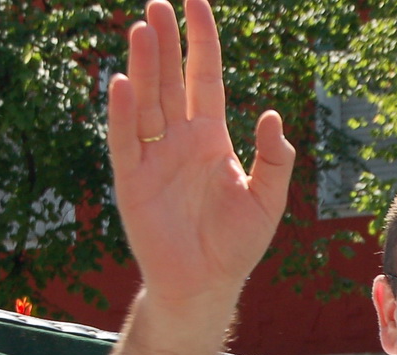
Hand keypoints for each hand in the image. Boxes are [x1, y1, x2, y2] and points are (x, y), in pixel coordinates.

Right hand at [106, 0, 294, 313]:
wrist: (206, 283)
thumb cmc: (236, 244)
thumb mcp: (268, 199)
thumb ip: (274, 158)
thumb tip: (272, 116)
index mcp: (211, 137)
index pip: (204, 76)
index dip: (202, 42)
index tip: (196, 5)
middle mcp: (179, 138)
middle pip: (169, 79)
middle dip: (164, 43)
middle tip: (157, 4)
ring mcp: (153, 156)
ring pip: (146, 100)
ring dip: (142, 66)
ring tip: (141, 29)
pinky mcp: (132, 179)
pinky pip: (125, 139)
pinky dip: (123, 112)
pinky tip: (122, 83)